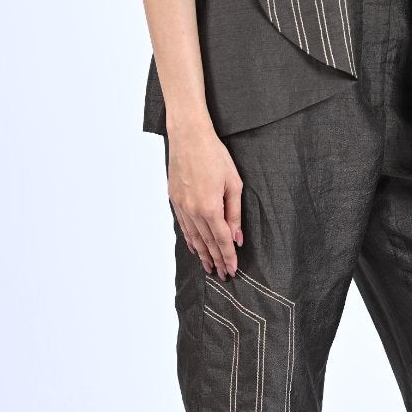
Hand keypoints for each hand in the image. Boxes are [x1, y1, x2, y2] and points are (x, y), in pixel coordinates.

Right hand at [166, 122, 243, 278]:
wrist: (188, 137)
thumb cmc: (214, 155)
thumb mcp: (234, 183)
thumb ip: (235, 213)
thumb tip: (237, 237)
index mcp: (210, 207)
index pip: (222, 240)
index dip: (228, 256)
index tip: (233, 270)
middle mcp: (194, 211)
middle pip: (207, 242)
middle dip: (216, 260)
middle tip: (223, 275)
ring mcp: (181, 206)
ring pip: (193, 237)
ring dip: (202, 254)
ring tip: (209, 267)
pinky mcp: (174, 200)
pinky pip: (184, 226)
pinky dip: (190, 240)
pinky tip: (194, 248)